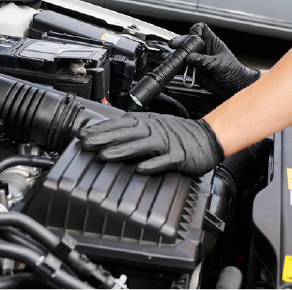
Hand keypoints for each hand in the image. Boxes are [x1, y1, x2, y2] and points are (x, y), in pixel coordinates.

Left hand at [78, 112, 223, 175]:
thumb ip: (135, 132)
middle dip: (104, 138)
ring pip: (141, 145)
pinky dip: (152, 164)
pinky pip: (164, 160)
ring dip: (122, 150)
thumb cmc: (180, 135)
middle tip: (86, 144)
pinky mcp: (178, 156)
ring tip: (104, 156)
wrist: (209, 138)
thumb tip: (109, 138)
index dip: (101, 129)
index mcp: (148, 122)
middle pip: (127, 133)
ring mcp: (167, 142)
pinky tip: (140, 169)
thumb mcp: (156, 127)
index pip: (120, 123)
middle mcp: (156, 129)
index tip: (83, 134)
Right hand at [170, 23, 259, 99]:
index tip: (191, 36)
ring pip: (184, 55)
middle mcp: (204, 51)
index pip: (202, 30)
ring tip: (170, 56)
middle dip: (181, 42)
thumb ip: (204, 61)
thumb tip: (191, 58)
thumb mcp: (220, 64)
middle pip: (189, 42)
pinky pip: (183, 68)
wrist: (236, 89)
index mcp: (213, 43)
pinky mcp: (195, 72)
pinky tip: (173, 66)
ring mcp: (198, 61)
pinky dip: (177, 68)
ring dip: (176, 55)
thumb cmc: (235, 73)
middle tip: (174, 45)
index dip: (195, 30)